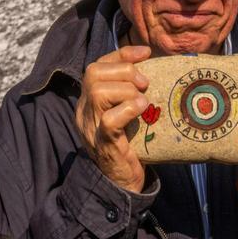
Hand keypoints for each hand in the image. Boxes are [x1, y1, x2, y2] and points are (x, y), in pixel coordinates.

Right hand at [76, 45, 152, 192]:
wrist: (122, 184)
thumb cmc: (130, 145)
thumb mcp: (127, 114)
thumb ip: (131, 93)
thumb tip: (153, 68)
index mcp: (88, 102)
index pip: (97, 66)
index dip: (122, 54)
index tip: (146, 53)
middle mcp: (84, 112)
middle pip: (93, 73)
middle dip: (124, 71)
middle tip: (144, 84)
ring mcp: (91, 127)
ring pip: (99, 92)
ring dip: (127, 90)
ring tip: (143, 101)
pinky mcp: (104, 143)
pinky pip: (109, 120)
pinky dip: (129, 109)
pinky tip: (143, 110)